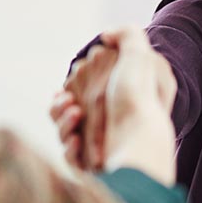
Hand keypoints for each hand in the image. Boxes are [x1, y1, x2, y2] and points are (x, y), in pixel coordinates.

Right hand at [50, 27, 176, 185]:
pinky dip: (69, 146)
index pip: (87, 89)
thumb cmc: (139, 99)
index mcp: (121, 99)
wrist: (139, 143)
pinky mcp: (93, 167)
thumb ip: (126, 35)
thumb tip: (106, 35)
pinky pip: (70, 156)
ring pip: (65, 131)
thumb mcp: (140, 55)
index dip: (74, 83)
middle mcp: (111, 123)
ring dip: (62, 121)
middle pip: (69, 109)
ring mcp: (101, 146)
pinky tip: (77, 140)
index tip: (73, 79)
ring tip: (75, 115)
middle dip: (62, 104)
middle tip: (69, 102)